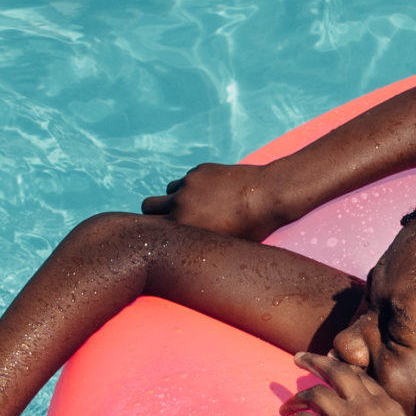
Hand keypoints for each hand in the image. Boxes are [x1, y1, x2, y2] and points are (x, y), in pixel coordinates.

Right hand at [140, 163, 278, 239]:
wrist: (268, 195)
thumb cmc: (251, 228)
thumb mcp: (221, 244)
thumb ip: (195, 242)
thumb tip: (182, 245)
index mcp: (182, 226)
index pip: (147, 228)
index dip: (154, 231)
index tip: (161, 233)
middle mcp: (180, 203)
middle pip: (147, 205)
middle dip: (156, 211)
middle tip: (172, 217)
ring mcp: (189, 184)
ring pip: (169, 191)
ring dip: (177, 198)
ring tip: (201, 206)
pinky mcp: (200, 171)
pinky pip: (188, 179)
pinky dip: (195, 186)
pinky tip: (217, 193)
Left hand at [280, 347, 415, 415]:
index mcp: (385, 403)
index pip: (358, 376)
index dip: (339, 368)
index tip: (328, 366)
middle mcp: (366, 404)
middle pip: (335, 371)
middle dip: (314, 362)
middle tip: (298, 359)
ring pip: (314, 394)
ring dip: (295, 399)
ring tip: (284, 409)